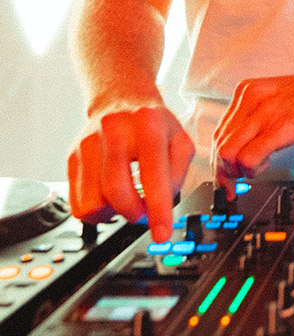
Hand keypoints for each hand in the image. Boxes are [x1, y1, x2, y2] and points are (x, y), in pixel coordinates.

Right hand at [67, 104, 194, 243]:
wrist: (121, 101)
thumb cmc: (154, 125)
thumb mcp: (180, 141)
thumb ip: (178, 173)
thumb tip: (162, 206)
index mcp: (147, 126)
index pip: (153, 176)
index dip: (158, 211)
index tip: (162, 234)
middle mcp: (113, 131)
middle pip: (116, 191)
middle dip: (134, 213)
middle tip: (144, 214)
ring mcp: (87, 144)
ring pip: (92, 200)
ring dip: (113, 213)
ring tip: (126, 202)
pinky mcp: (71, 157)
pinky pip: (77, 201)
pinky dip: (95, 210)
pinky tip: (109, 199)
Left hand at [212, 62, 293, 185]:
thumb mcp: (275, 98)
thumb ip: (255, 117)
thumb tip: (242, 146)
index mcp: (246, 93)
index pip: (218, 133)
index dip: (220, 159)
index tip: (228, 175)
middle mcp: (249, 100)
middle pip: (219, 145)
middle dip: (226, 170)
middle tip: (239, 181)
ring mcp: (263, 113)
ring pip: (227, 153)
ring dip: (238, 170)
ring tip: (257, 168)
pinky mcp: (280, 128)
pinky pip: (248, 157)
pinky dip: (251, 170)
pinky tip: (266, 165)